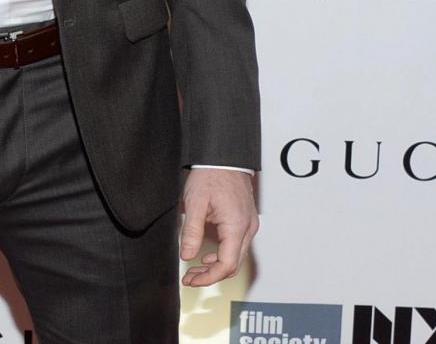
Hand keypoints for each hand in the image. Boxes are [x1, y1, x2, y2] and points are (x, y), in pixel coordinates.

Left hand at [179, 168, 257, 286]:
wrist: (224, 156)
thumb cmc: (211, 174)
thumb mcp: (194, 203)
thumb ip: (191, 231)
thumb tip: (187, 255)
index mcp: (236, 226)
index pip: (226, 265)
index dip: (208, 277)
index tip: (190, 279)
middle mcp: (247, 228)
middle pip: (233, 265)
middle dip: (210, 275)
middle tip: (190, 277)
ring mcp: (248, 225)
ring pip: (235, 256)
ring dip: (216, 266)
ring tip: (194, 267)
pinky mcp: (245, 220)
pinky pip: (237, 245)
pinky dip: (222, 254)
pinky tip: (207, 254)